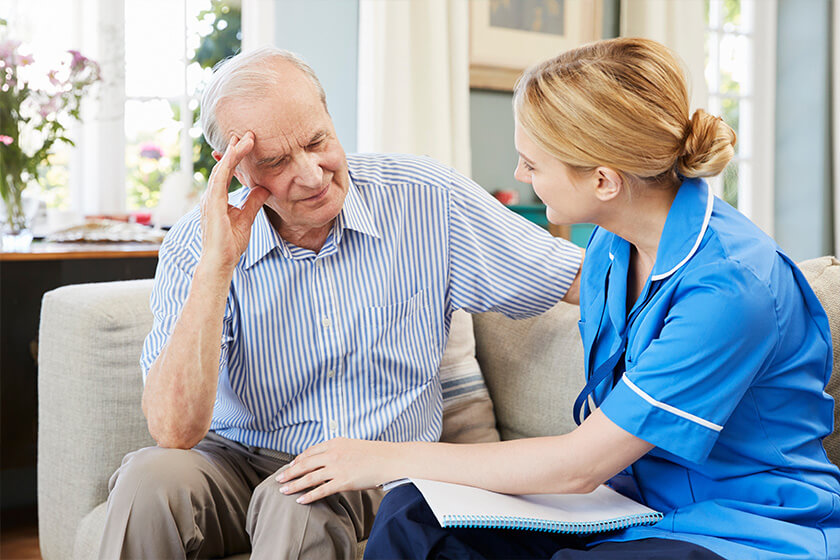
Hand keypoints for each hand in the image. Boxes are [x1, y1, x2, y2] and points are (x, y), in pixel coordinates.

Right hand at [199, 132, 269, 270]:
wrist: (221, 261)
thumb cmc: (230, 244)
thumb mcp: (247, 217)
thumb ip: (253, 201)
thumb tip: (264, 188)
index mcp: (218, 198)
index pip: (227, 172)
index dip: (237, 157)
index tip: (247, 143)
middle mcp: (212, 196)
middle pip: (223, 166)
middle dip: (235, 149)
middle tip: (248, 133)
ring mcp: (210, 199)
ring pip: (221, 169)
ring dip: (234, 153)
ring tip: (246, 139)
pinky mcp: (213, 204)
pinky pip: (220, 179)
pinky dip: (228, 165)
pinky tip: (236, 154)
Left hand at [276, 438, 397, 503]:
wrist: (390, 459)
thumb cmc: (374, 453)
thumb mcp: (352, 444)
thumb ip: (338, 449)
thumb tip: (327, 457)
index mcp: (334, 443)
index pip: (310, 452)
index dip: (297, 460)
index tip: (291, 466)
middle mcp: (333, 454)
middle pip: (304, 464)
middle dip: (289, 472)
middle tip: (278, 478)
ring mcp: (337, 468)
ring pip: (309, 477)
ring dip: (294, 484)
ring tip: (283, 489)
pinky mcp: (343, 482)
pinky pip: (321, 490)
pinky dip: (309, 496)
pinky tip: (300, 500)